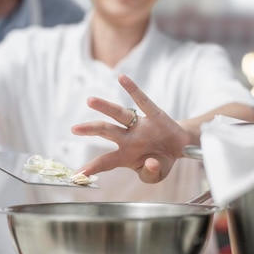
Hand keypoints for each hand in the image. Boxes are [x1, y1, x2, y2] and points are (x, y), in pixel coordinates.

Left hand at [71, 74, 189, 182]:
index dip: (94, 167)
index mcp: (125, 155)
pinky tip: (121, 78)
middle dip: (90, 129)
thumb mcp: (156, 176)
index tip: (78, 173)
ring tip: (90, 101)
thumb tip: (151, 163)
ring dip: (105, 107)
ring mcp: (140, 125)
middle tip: (74, 129)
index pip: (106, 161)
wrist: (179, 148)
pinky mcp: (155, 115)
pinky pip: (142, 100)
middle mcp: (129, 138)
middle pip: (106, 131)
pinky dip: (132, 89)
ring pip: (120, 114)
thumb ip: (151, 173)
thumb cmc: (160, 162)